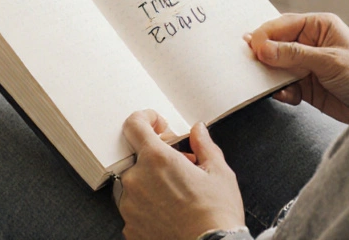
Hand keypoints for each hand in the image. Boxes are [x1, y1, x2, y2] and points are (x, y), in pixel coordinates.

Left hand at [118, 110, 245, 239]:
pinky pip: (135, 208)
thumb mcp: (218, 172)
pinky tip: (170, 213)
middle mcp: (136, 180)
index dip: (146, 119)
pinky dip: (149, 206)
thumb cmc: (217, 214)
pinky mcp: (129, 228)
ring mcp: (129, 206)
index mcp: (156, 159)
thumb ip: (204, 145)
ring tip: (178, 195)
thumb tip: (198, 131)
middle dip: (159, 159)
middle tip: (182, 168)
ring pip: (137, 184)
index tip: (158, 126)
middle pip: (139, 158)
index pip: (134, 125)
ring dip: (153, 184)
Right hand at [246, 13, 348, 122]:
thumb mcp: (329, 61)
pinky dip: (282, 91)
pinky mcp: (306, 85)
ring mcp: (307, 64)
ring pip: (277, 66)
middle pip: (277, 44)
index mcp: (319, 26)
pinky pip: (285, 85)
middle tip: (252, 65)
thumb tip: (263, 48)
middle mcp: (311, 42)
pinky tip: (288, 96)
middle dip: (265, 55)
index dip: (266, 34)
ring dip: (271, 76)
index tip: (252, 46)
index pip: (284, 24)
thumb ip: (295, 55)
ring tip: (269, 85)